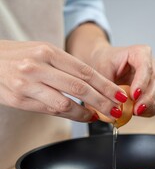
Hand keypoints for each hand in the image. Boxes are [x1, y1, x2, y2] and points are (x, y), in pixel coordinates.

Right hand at [0, 40, 127, 121]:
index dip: (106, 85)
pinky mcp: (20, 99)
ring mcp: (28, 83)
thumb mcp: (44, 53)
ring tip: (100, 116)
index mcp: (49, 51)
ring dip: (87, 112)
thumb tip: (95, 85)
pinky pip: (51, 110)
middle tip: (117, 110)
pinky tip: (82, 116)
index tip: (119, 95)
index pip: (85, 71)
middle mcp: (39, 66)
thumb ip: (67, 67)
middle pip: (80, 88)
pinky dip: (71, 116)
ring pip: (66, 103)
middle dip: (103, 102)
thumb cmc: (20, 57)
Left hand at [89, 44, 154, 116]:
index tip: (133, 96)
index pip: (145, 67)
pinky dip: (152, 110)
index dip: (141, 83)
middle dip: (147, 99)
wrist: (104, 65)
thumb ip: (109, 88)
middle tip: (135, 111)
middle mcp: (151, 63)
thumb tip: (117, 106)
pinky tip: (139, 113)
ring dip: (151, 106)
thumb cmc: (103, 64)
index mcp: (139, 53)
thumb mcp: (101, 71)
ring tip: (136, 112)